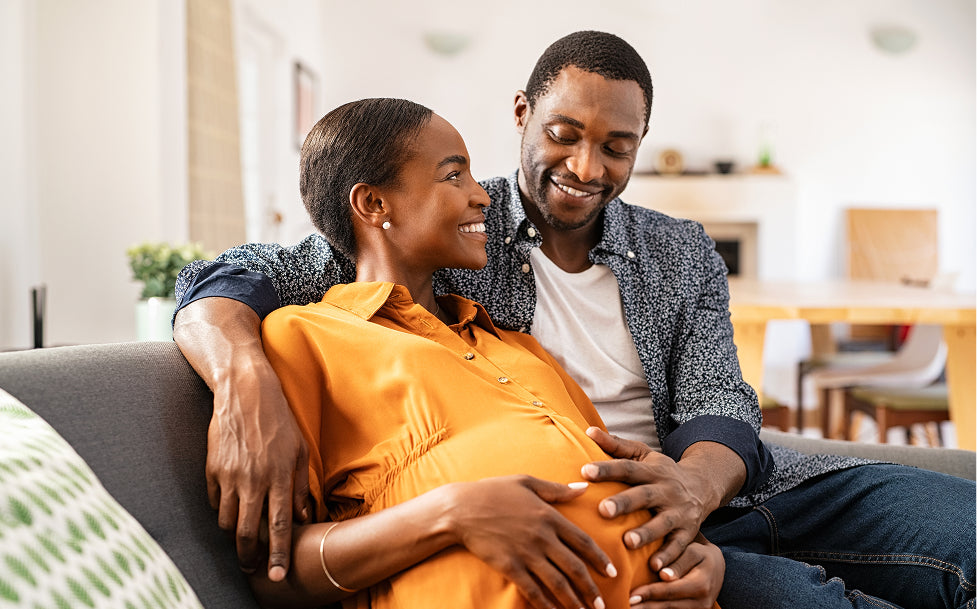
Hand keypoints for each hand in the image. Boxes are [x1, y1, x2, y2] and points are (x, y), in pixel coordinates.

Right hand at [206, 361, 310, 581]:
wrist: (246, 393)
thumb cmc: (279, 422)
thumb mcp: (299, 451)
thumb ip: (301, 487)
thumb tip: (306, 517)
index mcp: (279, 477)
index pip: (279, 526)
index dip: (278, 554)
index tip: (277, 575)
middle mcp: (253, 480)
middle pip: (248, 533)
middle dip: (250, 557)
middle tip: (252, 568)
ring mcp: (230, 476)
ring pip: (227, 522)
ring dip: (234, 537)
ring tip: (241, 541)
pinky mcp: (212, 469)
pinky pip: (214, 502)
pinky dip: (222, 512)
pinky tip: (230, 512)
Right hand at [447, 475, 616, 608]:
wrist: (461, 509)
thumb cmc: (493, 491)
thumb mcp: (527, 482)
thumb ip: (556, 489)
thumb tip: (583, 488)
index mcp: (549, 516)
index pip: (583, 541)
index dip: (600, 559)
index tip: (611, 572)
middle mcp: (542, 537)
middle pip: (575, 567)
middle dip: (591, 588)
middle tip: (601, 602)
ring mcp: (526, 554)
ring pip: (558, 583)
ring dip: (574, 600)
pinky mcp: (510, 567)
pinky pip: (533, 590)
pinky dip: (546, 604)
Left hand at [581, 428, 706, 572]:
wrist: (702, 486)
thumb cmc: (661, 472)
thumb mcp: (643, 455)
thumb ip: (616, 445)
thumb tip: (588, 430)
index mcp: (651, 470)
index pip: (627, 468)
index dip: (607, 469)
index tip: (585, 471)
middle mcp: (666, 490)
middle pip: (643, 496)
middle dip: (624, 503)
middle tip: (602, 510)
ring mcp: (678, 512)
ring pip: (662, 523)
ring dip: (646, 533)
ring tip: (628, 542)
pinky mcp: (688, 532)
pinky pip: (679, 546)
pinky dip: (670, 559)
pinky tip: (657, 570)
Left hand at [628, 534, 723, 608]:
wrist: (716, 567)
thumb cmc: (699, 553)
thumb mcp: (693, 550)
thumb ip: (678, 561)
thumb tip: (663, 575)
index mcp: (701, 583)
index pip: (671, 590)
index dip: (650, 593)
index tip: (632, 595)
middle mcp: (702, 601)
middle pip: (669, 606)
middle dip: (646, 607)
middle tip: (627, 605)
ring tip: (629, 608)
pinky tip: (642, 608)